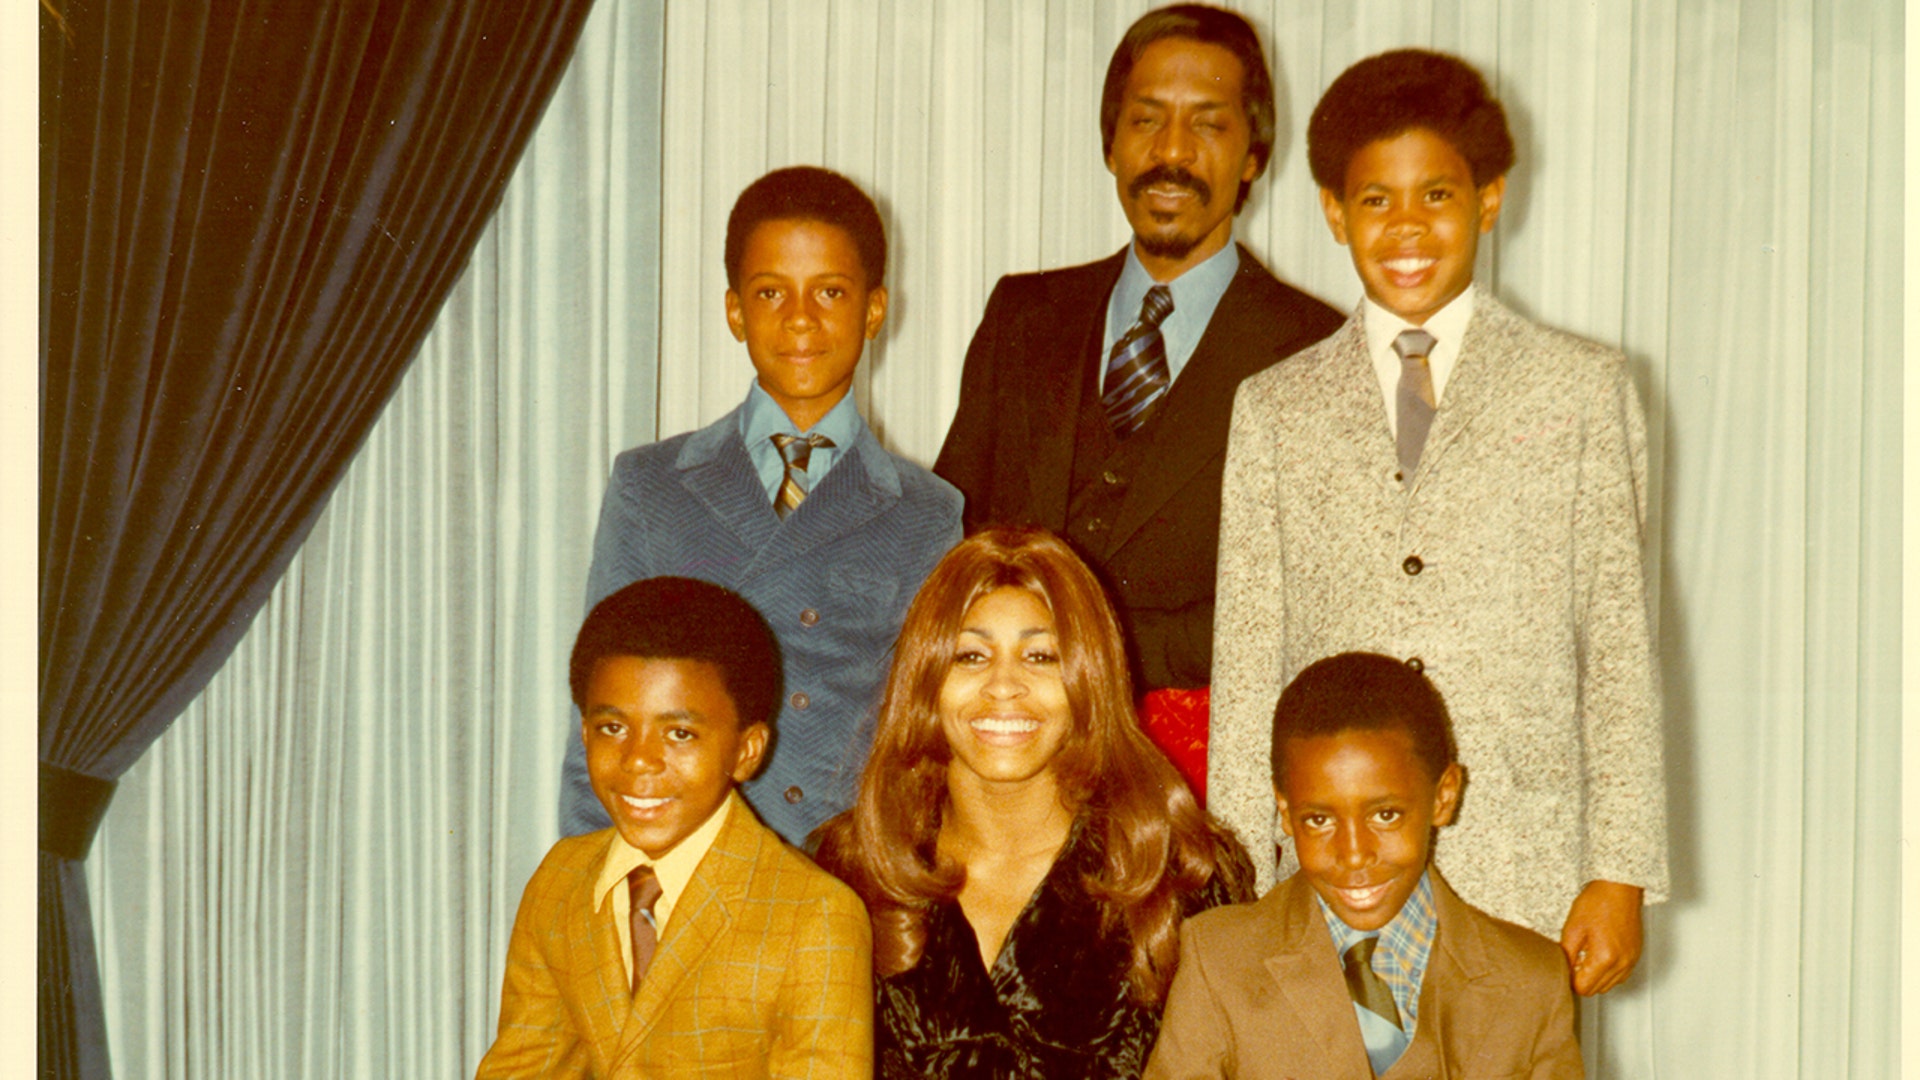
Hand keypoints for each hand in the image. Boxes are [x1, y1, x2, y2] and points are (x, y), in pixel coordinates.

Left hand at [1559, 879, 1643, 994]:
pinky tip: (1600, 953)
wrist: (1619, 888)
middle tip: (1575, 959)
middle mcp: (1622, 963)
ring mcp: (1631, 960)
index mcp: (1605, 958)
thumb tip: (1564, 971)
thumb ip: (1567, 955)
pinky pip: (1620, 975)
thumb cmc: (1597, 903)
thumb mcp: (1572, 929)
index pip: (1583, 988)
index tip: (1566, 968)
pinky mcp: (1636, 955)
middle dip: (1582, 979)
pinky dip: (1608, 971)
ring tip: (1587, 955)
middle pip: (1597, 990)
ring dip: (1596, 976)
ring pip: (1609, 985)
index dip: (1570, 980)